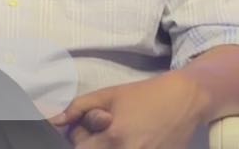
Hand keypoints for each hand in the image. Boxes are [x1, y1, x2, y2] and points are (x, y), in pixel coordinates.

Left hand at [48, 72, 206, 147]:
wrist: (184, 100)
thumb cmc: (144, 96)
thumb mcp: (108, 94)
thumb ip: (77, 108)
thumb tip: (53, 121)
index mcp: (112, 138)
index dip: (79, 141)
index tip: (87, 132)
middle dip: (93, 146)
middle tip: (104, 133)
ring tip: (118, 137)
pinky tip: (134, 140)